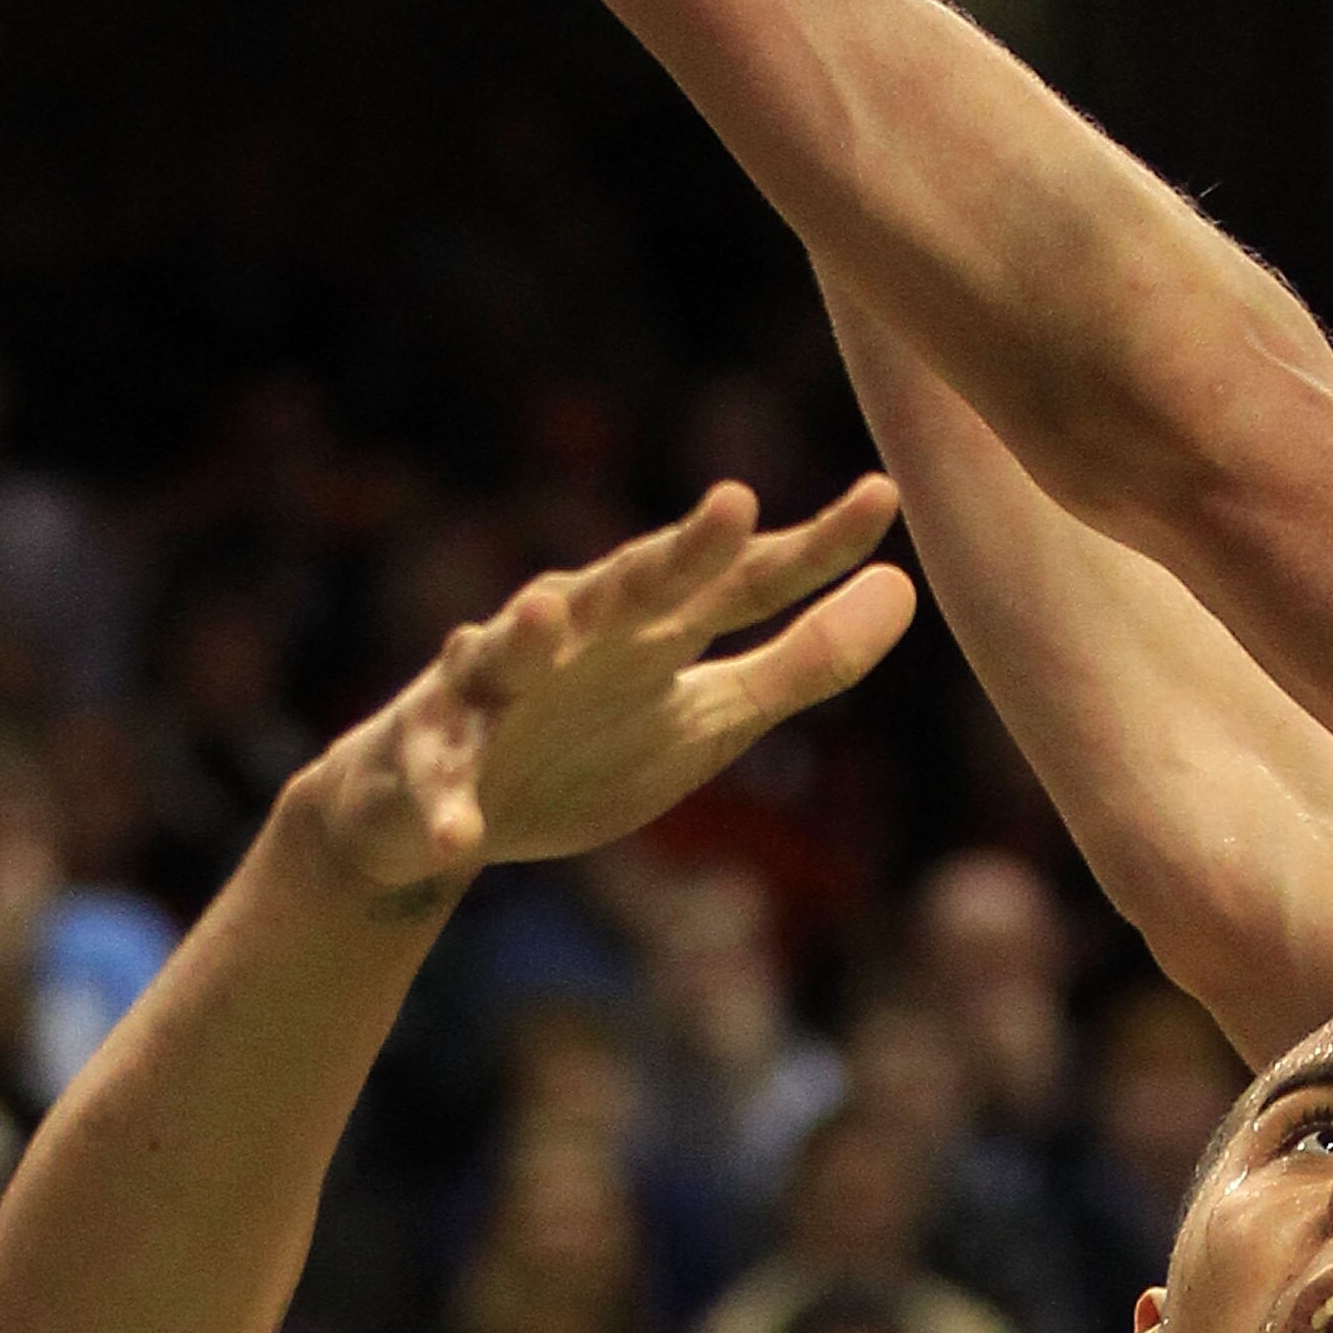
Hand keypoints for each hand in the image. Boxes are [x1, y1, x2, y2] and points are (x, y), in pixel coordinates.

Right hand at [299, 478, 914, 900]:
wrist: (434, 816)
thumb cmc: (581, 748)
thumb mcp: (709, 716)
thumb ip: (802, 663)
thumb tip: (905, 587)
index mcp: (651, 630)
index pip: (741, 582)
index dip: (810, 547)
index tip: (883, 497)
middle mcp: (572, 637)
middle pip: (628, 588)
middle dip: (676, 552)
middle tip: (733, 505)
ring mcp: (490, 691)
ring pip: (504, 652)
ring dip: (523, 634)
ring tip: (544, 616)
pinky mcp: (427, 758)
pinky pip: (438, 780)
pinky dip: (447, 804)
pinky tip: (462, 835)